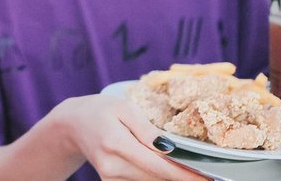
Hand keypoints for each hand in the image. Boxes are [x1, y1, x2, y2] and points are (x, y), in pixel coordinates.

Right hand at [46, 95, 203, 180]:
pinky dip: (156, 176)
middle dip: (182, 176)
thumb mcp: (123, 107)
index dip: (185, 175)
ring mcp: (110, 177)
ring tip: (186, 169)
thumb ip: (146, 128)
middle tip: (207, 174)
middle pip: (157, 178)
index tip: (208, 178)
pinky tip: (163, 168)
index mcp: (116, 143)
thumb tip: (170, 149)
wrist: (72, 125)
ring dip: (169, 176)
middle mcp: (112, 166)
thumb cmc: (99, 110)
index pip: (158, 165)